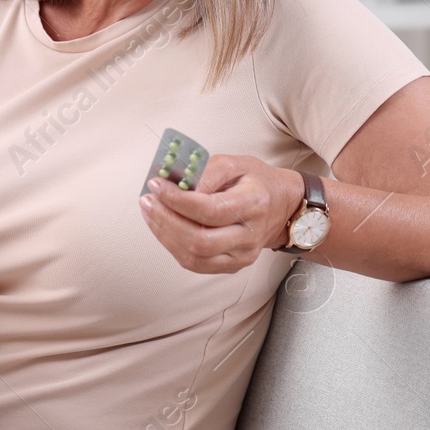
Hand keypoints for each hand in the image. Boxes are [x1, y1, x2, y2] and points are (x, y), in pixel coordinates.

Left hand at [137, 154, 303, 274]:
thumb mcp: (235, 163)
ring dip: (164, 235)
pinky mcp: (233, 265)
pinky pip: (196, 264)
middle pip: (200, 239)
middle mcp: (250, 235)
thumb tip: (174, 184)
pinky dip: (173, 246)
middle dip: (165, 220)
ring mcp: (243, 255)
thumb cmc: (256, 181)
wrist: (282, 206)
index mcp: (255, 203)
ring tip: (149, 212)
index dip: (177, 200)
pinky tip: (162, 228)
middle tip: (147, 200)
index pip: (210, 210)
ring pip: (194, 256)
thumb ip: (205, 171)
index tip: (156, 185)